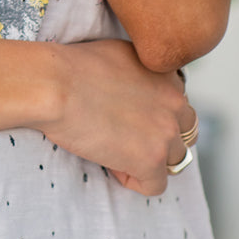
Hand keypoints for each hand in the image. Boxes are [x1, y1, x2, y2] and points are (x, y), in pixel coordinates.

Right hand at [45, 39, 196, 195]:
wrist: (55, 85)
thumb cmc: (71, 66)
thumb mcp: (118, 53)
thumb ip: (139, 70)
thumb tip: (131, 84)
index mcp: (167, 75)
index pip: (177, 104)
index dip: (153, 114)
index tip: (127, 116)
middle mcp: (175, 102)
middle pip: (184, 132)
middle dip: (158, 138)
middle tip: (125, 137)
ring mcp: (166, 132)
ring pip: (174, 160)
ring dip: (149, 159)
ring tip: (115, 151)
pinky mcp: (151, 159)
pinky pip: (155, 185)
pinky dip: (133, 179)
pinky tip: (110, 164)